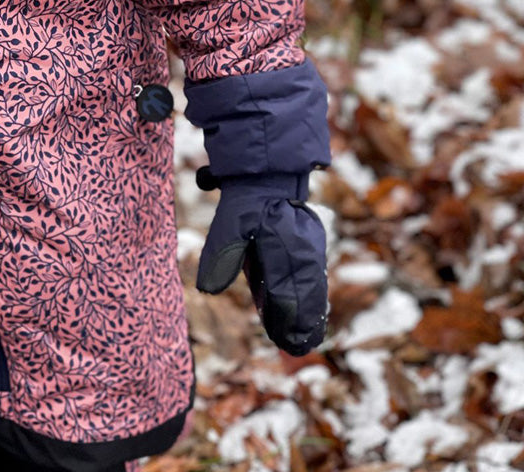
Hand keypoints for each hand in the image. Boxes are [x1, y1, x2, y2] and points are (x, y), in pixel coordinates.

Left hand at [196, 170, 327, 355]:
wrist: (269, 175)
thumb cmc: (247, 202)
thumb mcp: (229, 223)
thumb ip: (222, 256)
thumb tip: (208, 291)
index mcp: (284, 247)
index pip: (286, 293)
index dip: (285, 319)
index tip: (285, 342)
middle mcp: (304, 251)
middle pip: (306, 296)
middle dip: (301, 324)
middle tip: (297, 348)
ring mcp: (311, 248)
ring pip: (314, 288)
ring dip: (310, 314)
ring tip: (307, 340)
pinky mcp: (312, 246)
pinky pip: (315, 278)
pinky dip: (313, 298)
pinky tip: (310, 315)